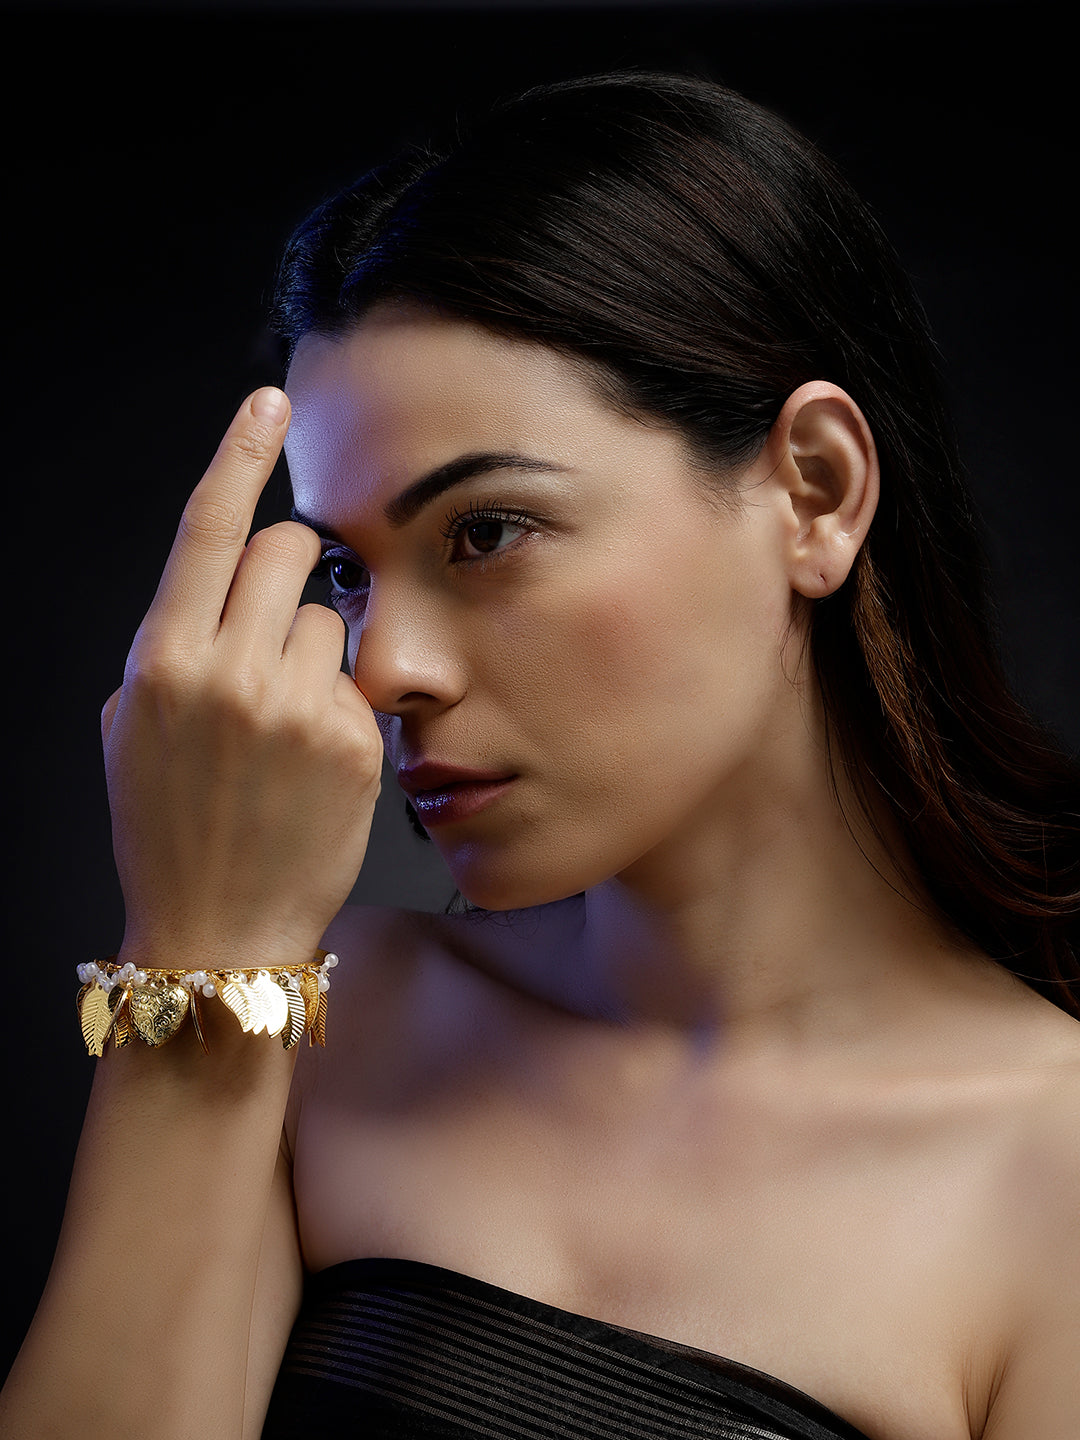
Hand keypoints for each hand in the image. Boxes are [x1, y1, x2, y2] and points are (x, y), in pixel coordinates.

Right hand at [101, 388, 381, 969]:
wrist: (219, 927)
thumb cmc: (168, 824)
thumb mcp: (134, 727)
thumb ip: (172, 645)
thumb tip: (220, 587)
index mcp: (163, 660)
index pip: (208, 528)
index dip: (238, 453)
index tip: (271, 399)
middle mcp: (229, 672)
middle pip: (290, 550)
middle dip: (292, 567)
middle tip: (277, 622)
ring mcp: (296, 706)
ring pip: (329, 615)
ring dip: (313, 648)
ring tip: (284, 723)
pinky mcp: (353, 740)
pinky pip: (356, 679)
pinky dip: (338, 703)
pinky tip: (313, 760)